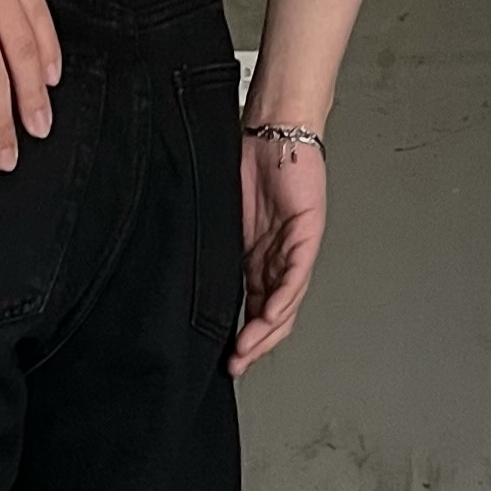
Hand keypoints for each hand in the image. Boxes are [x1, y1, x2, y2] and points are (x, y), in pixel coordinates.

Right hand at [230, 128, 326, 378]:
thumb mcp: (220, 215)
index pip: (254, 304)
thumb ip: (214, 246)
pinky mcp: (307, 230)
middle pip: (273, 311)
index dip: (243, 333)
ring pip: (287, 299)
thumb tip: (183, 274)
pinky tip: (271, 315)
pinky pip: (296, 272)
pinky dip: (284, 296)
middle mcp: (278, 255)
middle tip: (236, 363)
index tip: (225, 355)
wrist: (271, 126)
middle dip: (255, 342)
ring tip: (249, 348)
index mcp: (257, 254)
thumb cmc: (246, 161)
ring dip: (268, 328)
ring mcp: (294, 245)